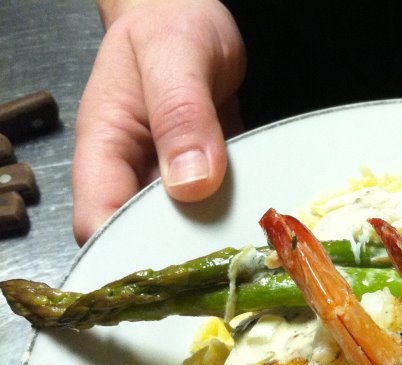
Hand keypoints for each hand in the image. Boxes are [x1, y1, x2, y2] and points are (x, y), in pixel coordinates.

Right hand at [72, 0, 245, 243]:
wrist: (188, 13)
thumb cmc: (172, 23)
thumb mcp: (176, 57)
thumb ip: (181, 115)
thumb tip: (191, 184)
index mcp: (105, 148)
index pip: (98, 222)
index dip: (127, 253)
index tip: (177, 266)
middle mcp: (133, 173)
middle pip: (144, 239)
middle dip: (183, 257)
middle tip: (233, 265)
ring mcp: (169, 180)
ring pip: (186, 232)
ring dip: (218, 243)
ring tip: (258, 255)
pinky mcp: (204, 180)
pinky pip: (217, 212)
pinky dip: (239, 221)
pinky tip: (268, 233)